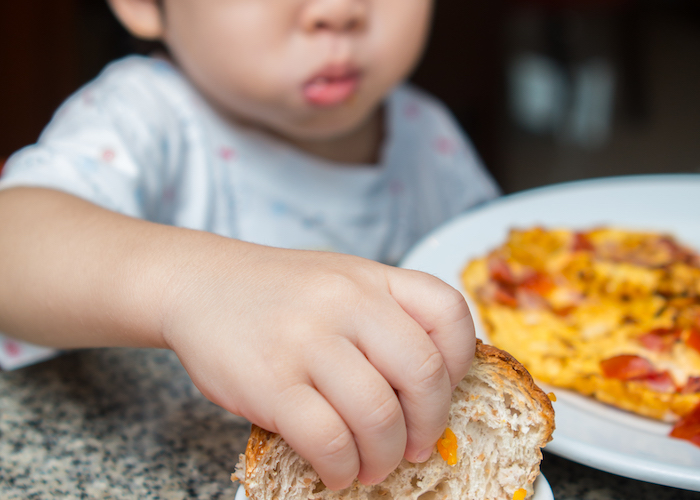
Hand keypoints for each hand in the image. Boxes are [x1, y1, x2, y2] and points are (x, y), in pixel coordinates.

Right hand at [162, 243, 474, 489]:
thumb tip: (428, 390)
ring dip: (383, 457)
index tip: (443, 391)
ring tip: (372, 466)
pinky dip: (342, 468)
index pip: (448, 312)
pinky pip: (328, 440)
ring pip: (378, 416)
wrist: (199, 284)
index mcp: (372, 277)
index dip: (460, 361)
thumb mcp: (340, 281)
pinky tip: (337, 469)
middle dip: (428, 426)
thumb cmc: (278, 294)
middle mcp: (346, 302)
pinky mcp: (271, 381)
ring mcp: (307, 340)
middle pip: (423, 373)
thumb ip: (384, 318)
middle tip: (415, 446)